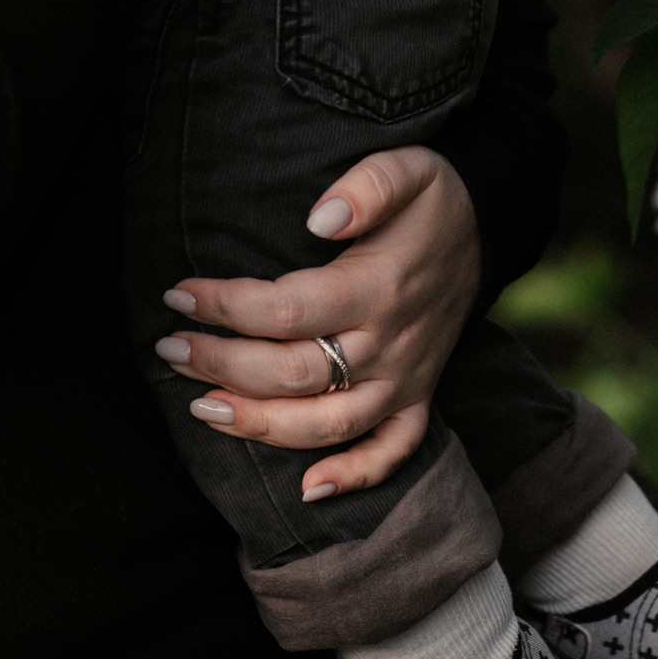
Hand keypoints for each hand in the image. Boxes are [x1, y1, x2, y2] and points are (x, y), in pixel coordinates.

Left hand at [152, 147, 480, 499]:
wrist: (488, 230)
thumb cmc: (431, 201)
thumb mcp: (409, 168)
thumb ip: (368, 185)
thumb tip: (320, 217)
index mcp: (379, 287)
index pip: (289, 310)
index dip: (227, 306)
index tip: (178, 295)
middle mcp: (390, 343)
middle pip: (295, 373)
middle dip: (222, 364)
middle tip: (169, 347)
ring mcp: (405, 379)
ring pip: (329, 422)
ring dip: (260, 424)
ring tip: (200, 406)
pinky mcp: (419, 399)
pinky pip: (393, 451)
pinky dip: (355, 475)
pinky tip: (307, 490)